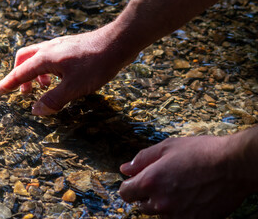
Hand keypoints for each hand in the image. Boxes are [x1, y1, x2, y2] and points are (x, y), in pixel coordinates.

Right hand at [0, 24, 130, 114]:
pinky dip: (46, 70)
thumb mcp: (74, 88)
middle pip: (23, 61)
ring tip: (41, 89)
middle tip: (22, 93)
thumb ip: (53, 100)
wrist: (118, 42)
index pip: (18, 74)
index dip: (4, 85)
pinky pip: (50, 57)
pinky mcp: (69, 47)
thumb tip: (35, 110)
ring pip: (36, 58)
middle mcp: (49, 49)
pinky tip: (59, 79)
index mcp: (45, 59)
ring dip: (34, 74)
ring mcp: (59, 46)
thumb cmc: (97, 64)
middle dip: (18, 77)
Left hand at [119, 134, 253, 218]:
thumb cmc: (200, 152)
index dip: (129, 185)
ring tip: (180, 187)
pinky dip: (180, 210)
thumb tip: (125, 169)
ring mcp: (178, 216)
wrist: (233, 165)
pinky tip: (191, 197)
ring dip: (163, 203)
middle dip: (147, 194)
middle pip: (142, 205)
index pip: (125, 193)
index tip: (137, 181)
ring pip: (160, 213)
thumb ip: (142, 159)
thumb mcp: (167, 147)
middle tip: (164, 180)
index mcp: (150, 182)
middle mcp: (161, 203)